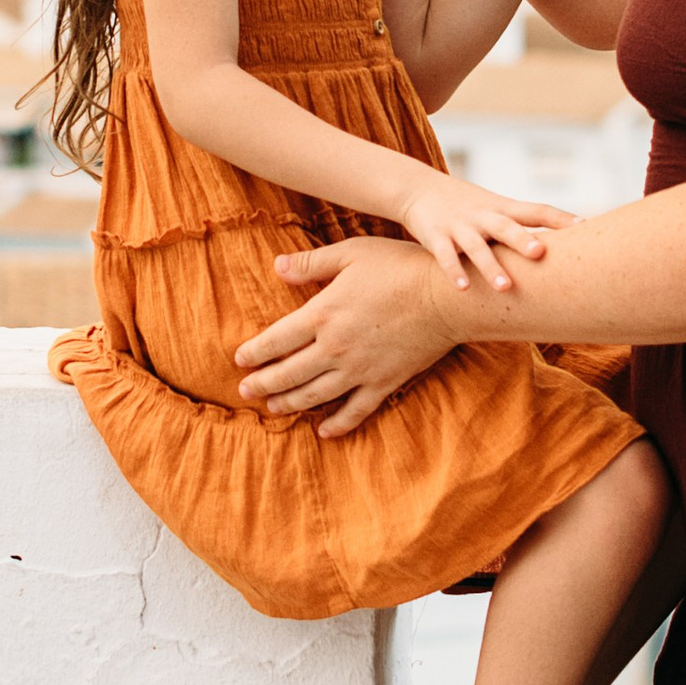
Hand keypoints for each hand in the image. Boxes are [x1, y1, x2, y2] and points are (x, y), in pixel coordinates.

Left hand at [236, 237, 461, 437]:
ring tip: (272, 407)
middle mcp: (335, 348)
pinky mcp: (384, 383)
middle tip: (245, 391)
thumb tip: (277, 267)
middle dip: (263, 384)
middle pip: (288, 374)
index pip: (275, 340)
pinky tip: (323, 430)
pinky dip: (337, 424)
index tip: (239, 360)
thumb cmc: (399, 268)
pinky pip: (355, 411)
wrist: (446, 298)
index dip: (253, 352)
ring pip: (315, 395)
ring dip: (289, 404)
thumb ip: (312, 264)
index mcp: (322, 315)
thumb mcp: (351, 254)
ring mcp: (359, 370)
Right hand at [394, 173, 569, 292]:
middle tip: (541, 253)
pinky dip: (454, 272)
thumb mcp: (495, 208)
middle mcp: (483, 215)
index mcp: (502, 208)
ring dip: (490, 267)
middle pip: (506, 227)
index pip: (536, 210)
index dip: (560, 218)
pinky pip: (445, 256)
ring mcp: (459, 226)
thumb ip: (522, 225)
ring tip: (505, 288)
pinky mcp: (435, 236)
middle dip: (523, 240)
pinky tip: (464, 289)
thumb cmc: (467, 205)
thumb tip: (562, 246)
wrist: (418, 188)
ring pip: (476, 247)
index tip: (585, 226)